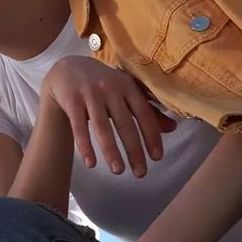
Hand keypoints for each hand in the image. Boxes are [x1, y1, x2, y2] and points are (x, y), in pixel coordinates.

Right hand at [42, 56, 175, 177]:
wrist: (68, 68)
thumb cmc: (104, 84)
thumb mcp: (127, 92)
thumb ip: (148, 110)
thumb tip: (173, 128)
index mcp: (128, 86)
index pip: (144, 114)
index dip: (151, 136)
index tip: (157, 158)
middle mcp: (110, 88)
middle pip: (125, 123)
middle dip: (134, 150)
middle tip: (141, 174)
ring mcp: (89, 93)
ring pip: (102, 127)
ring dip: (111, 151)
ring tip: (118, 171)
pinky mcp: (71, 100)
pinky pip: (79, 127)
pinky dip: (85, 146)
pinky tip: (91, 163)